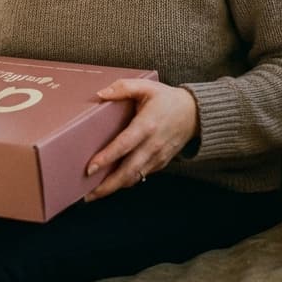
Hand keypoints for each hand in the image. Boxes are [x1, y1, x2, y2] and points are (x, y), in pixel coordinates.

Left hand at [84, 81, 198, 201]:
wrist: (195, 114)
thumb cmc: (167, 99)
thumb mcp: (146, 87)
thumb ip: (123, 87)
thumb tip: (101, 93)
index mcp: (147, 125)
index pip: (124, 145)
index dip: (107, 158)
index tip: (90, 168)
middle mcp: (153, 145)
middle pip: (128, 171)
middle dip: (107, 185)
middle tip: (86, 194)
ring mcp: (158, 157)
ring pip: (134, 178)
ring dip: (114, 188)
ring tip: (93, 193)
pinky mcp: (160, 163)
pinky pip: (141, 176)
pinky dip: (125, 182)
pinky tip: (111, 183)